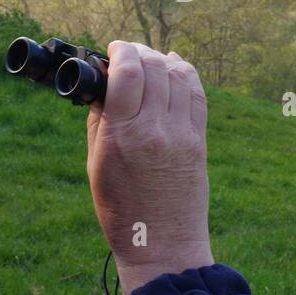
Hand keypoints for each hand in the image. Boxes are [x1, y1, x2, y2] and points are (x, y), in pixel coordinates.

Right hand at [86, 42, 213, 294]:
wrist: (162, 244)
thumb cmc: (120, 209)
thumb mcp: (95, 164)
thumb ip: (100, 120)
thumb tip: (105, 85)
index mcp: (122, 136)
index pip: (127, 72)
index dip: (120, 51)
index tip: (113, 49)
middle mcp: (155, 130)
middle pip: (153, 67)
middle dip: (139, 52)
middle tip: (128, 53)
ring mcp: (182, 135)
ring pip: (177, 75)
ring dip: (161, 59)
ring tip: (150, 59)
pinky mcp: (200, 142)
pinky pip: (197, 94)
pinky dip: (185, 73)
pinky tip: (174, 66)